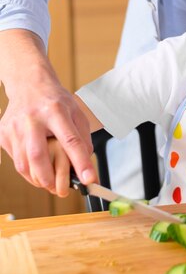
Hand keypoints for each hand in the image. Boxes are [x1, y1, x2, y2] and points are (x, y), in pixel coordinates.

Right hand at [0, 70, 95, 191]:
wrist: (29, 84)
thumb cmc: (55, 101)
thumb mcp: (76, 112)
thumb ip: (82, 139)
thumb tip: (84, 167)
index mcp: (55, 110)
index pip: (70, 140)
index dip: (80, 162)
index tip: (90, 180)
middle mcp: (32, 118)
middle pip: (38, 156)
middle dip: (50, 178)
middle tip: (60, 189)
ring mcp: (14, 126)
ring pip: (23, 164)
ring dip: (38, 179)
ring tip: (50, 180)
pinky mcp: (3, 134)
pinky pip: (16, 161)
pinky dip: (28, 171)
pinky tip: (37, 166)